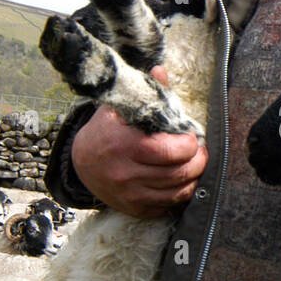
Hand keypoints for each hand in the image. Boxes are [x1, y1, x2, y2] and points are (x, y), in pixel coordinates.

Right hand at [71, 66, 208, 217]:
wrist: (80, 162)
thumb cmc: (106, 130)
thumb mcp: (120, 108)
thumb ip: (145, 91)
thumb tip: (161, 71)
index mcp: (125, 145)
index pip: (171, 151)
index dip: (190, 144)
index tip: (191, 136)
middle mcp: (127, 174)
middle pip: (179, 174)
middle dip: (198, 161)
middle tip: (201, 152)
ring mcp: (130, 195)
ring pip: (178, 193)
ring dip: (194, 179)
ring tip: (195, 165)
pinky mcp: (134, 209)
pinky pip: (168, 206)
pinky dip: (180, 195)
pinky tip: (181, 182)